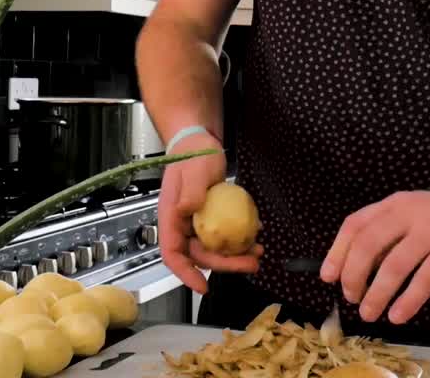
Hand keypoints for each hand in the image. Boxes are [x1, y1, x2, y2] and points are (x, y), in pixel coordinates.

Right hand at [159, 131, 262, 293]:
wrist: (200, 144)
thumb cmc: (192, 155)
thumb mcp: (193, 171)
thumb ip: (190, 191)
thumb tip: (188, 210)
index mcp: (171, 218)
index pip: (172, 253)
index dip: (185, 273)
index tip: (203, 286)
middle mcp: (183, 225)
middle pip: (201, 255)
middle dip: (226, 265)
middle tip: (252, 264)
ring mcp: (198, 223)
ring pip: (216, 248)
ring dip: (237, 255)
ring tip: (258, 252)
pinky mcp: (213, 218)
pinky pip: (226, 235)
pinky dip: (241, 239)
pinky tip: (257, 234)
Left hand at [319, 186, 429, 324]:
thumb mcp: (419, 213)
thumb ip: (392, 232)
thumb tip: (358, 265)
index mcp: (397, 202)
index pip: (355, 224)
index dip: (337, 252)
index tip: (328, 276)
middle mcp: (411, 212)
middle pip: (367, 245)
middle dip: (353, 276)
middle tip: (351, 298)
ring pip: (393, 266)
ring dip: (377, 294)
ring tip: (370, 313)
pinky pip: (423, 280)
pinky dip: (408, 301)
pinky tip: (399, 315)